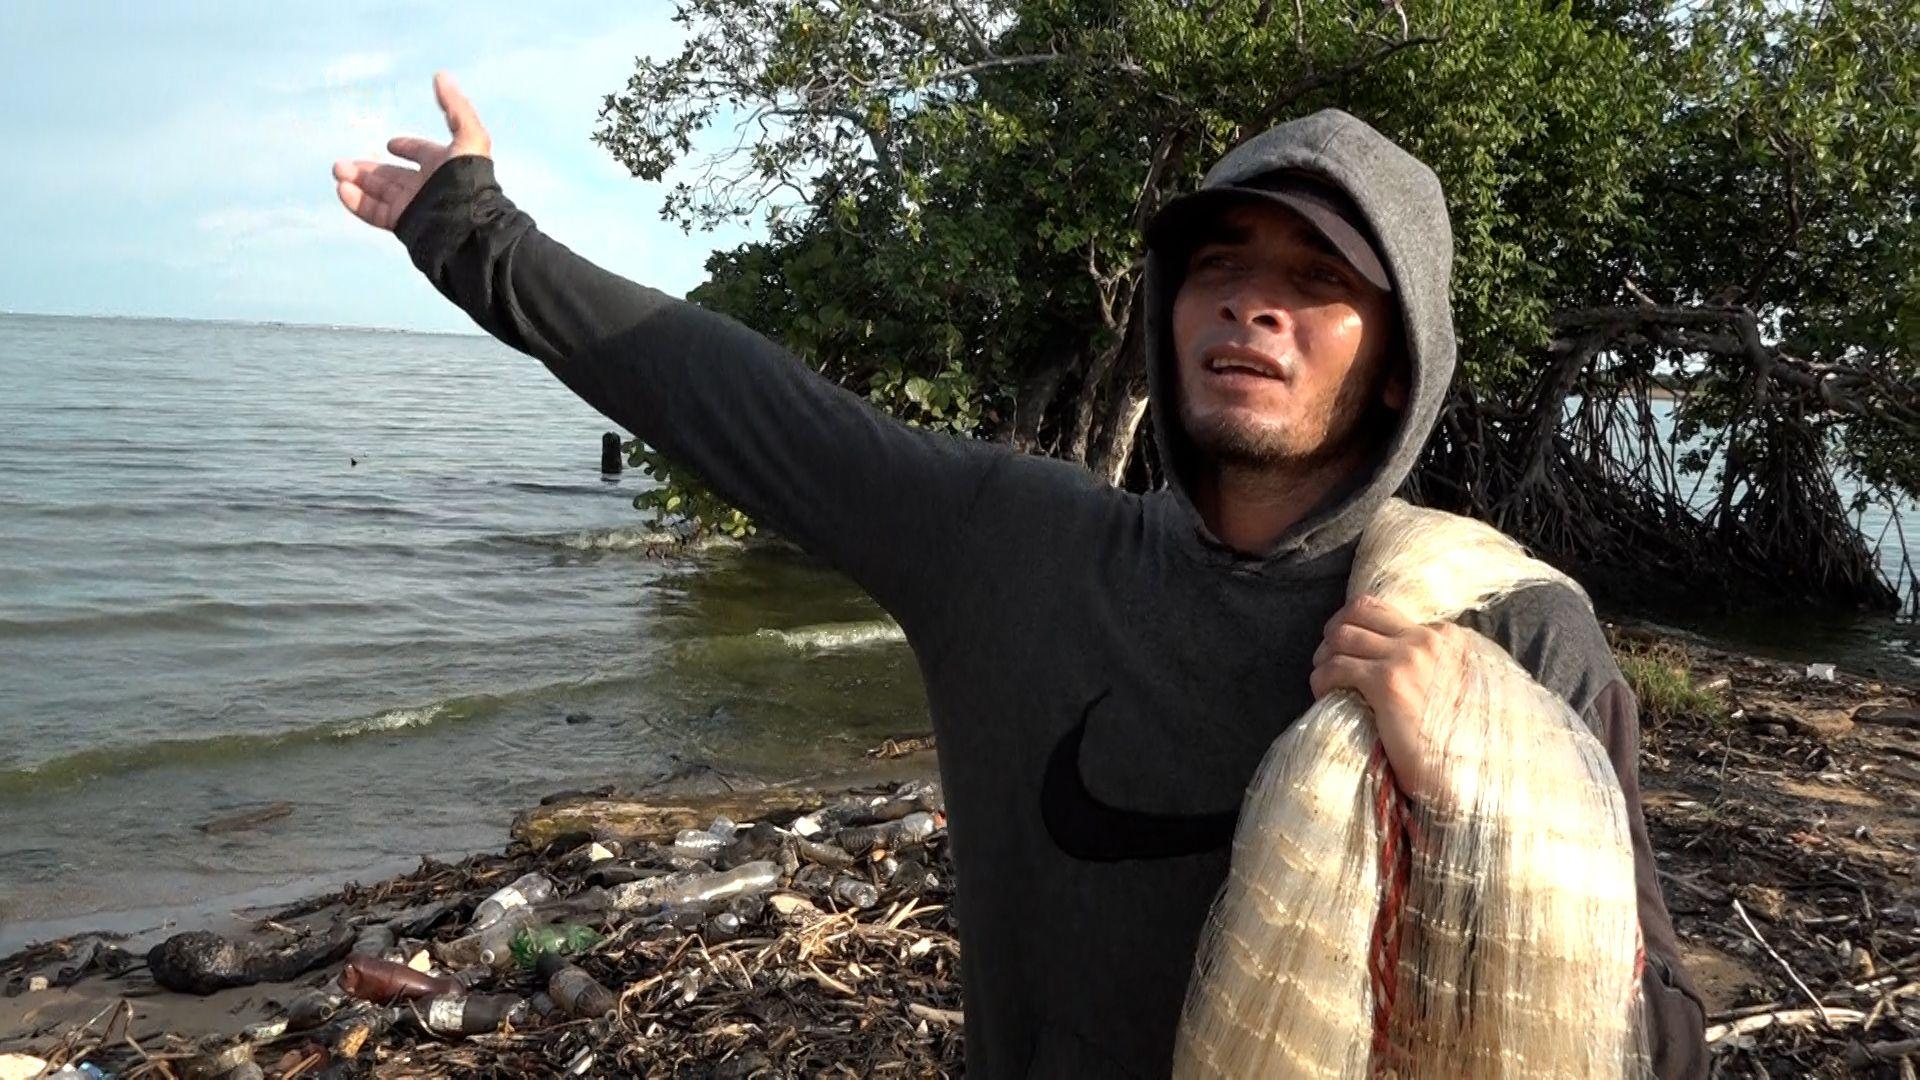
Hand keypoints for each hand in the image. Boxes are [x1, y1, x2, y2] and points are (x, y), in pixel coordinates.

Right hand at [332, 71, 491, 231]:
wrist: (468, 220)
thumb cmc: (470, 176)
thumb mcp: (469, 134)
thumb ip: (454, 105)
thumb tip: (441, 75)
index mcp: (444, 165)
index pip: (422, 155)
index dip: (408, 148)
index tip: (391, 144)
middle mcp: (428, 186)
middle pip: (392, 176)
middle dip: (367, 168)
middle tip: (342, 164)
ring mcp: (415, 207)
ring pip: (379, 193)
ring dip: (356, 181)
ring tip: (337, 171)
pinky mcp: (404, 224)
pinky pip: (376, 213)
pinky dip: (357, 202)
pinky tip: (342, 189)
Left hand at [1309, 594, 1470, 800]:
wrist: (1470, 771)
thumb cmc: (1460, 739)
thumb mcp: (1455, 688)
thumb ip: (1431, 667)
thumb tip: (1391, 661)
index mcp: (1446, 637)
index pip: (1384, 612)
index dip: (1357, 629)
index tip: (1347, 651)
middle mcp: (1427, 640)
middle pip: (1358, 611)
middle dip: (1333, 630)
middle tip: (1327, 657)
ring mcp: (1408, 659)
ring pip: (1341, 635)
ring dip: (1324, 656)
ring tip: (1324, 679)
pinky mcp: (1387, 683)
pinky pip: (1336, 667)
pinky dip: (1321, 679)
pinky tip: (1324, 695)